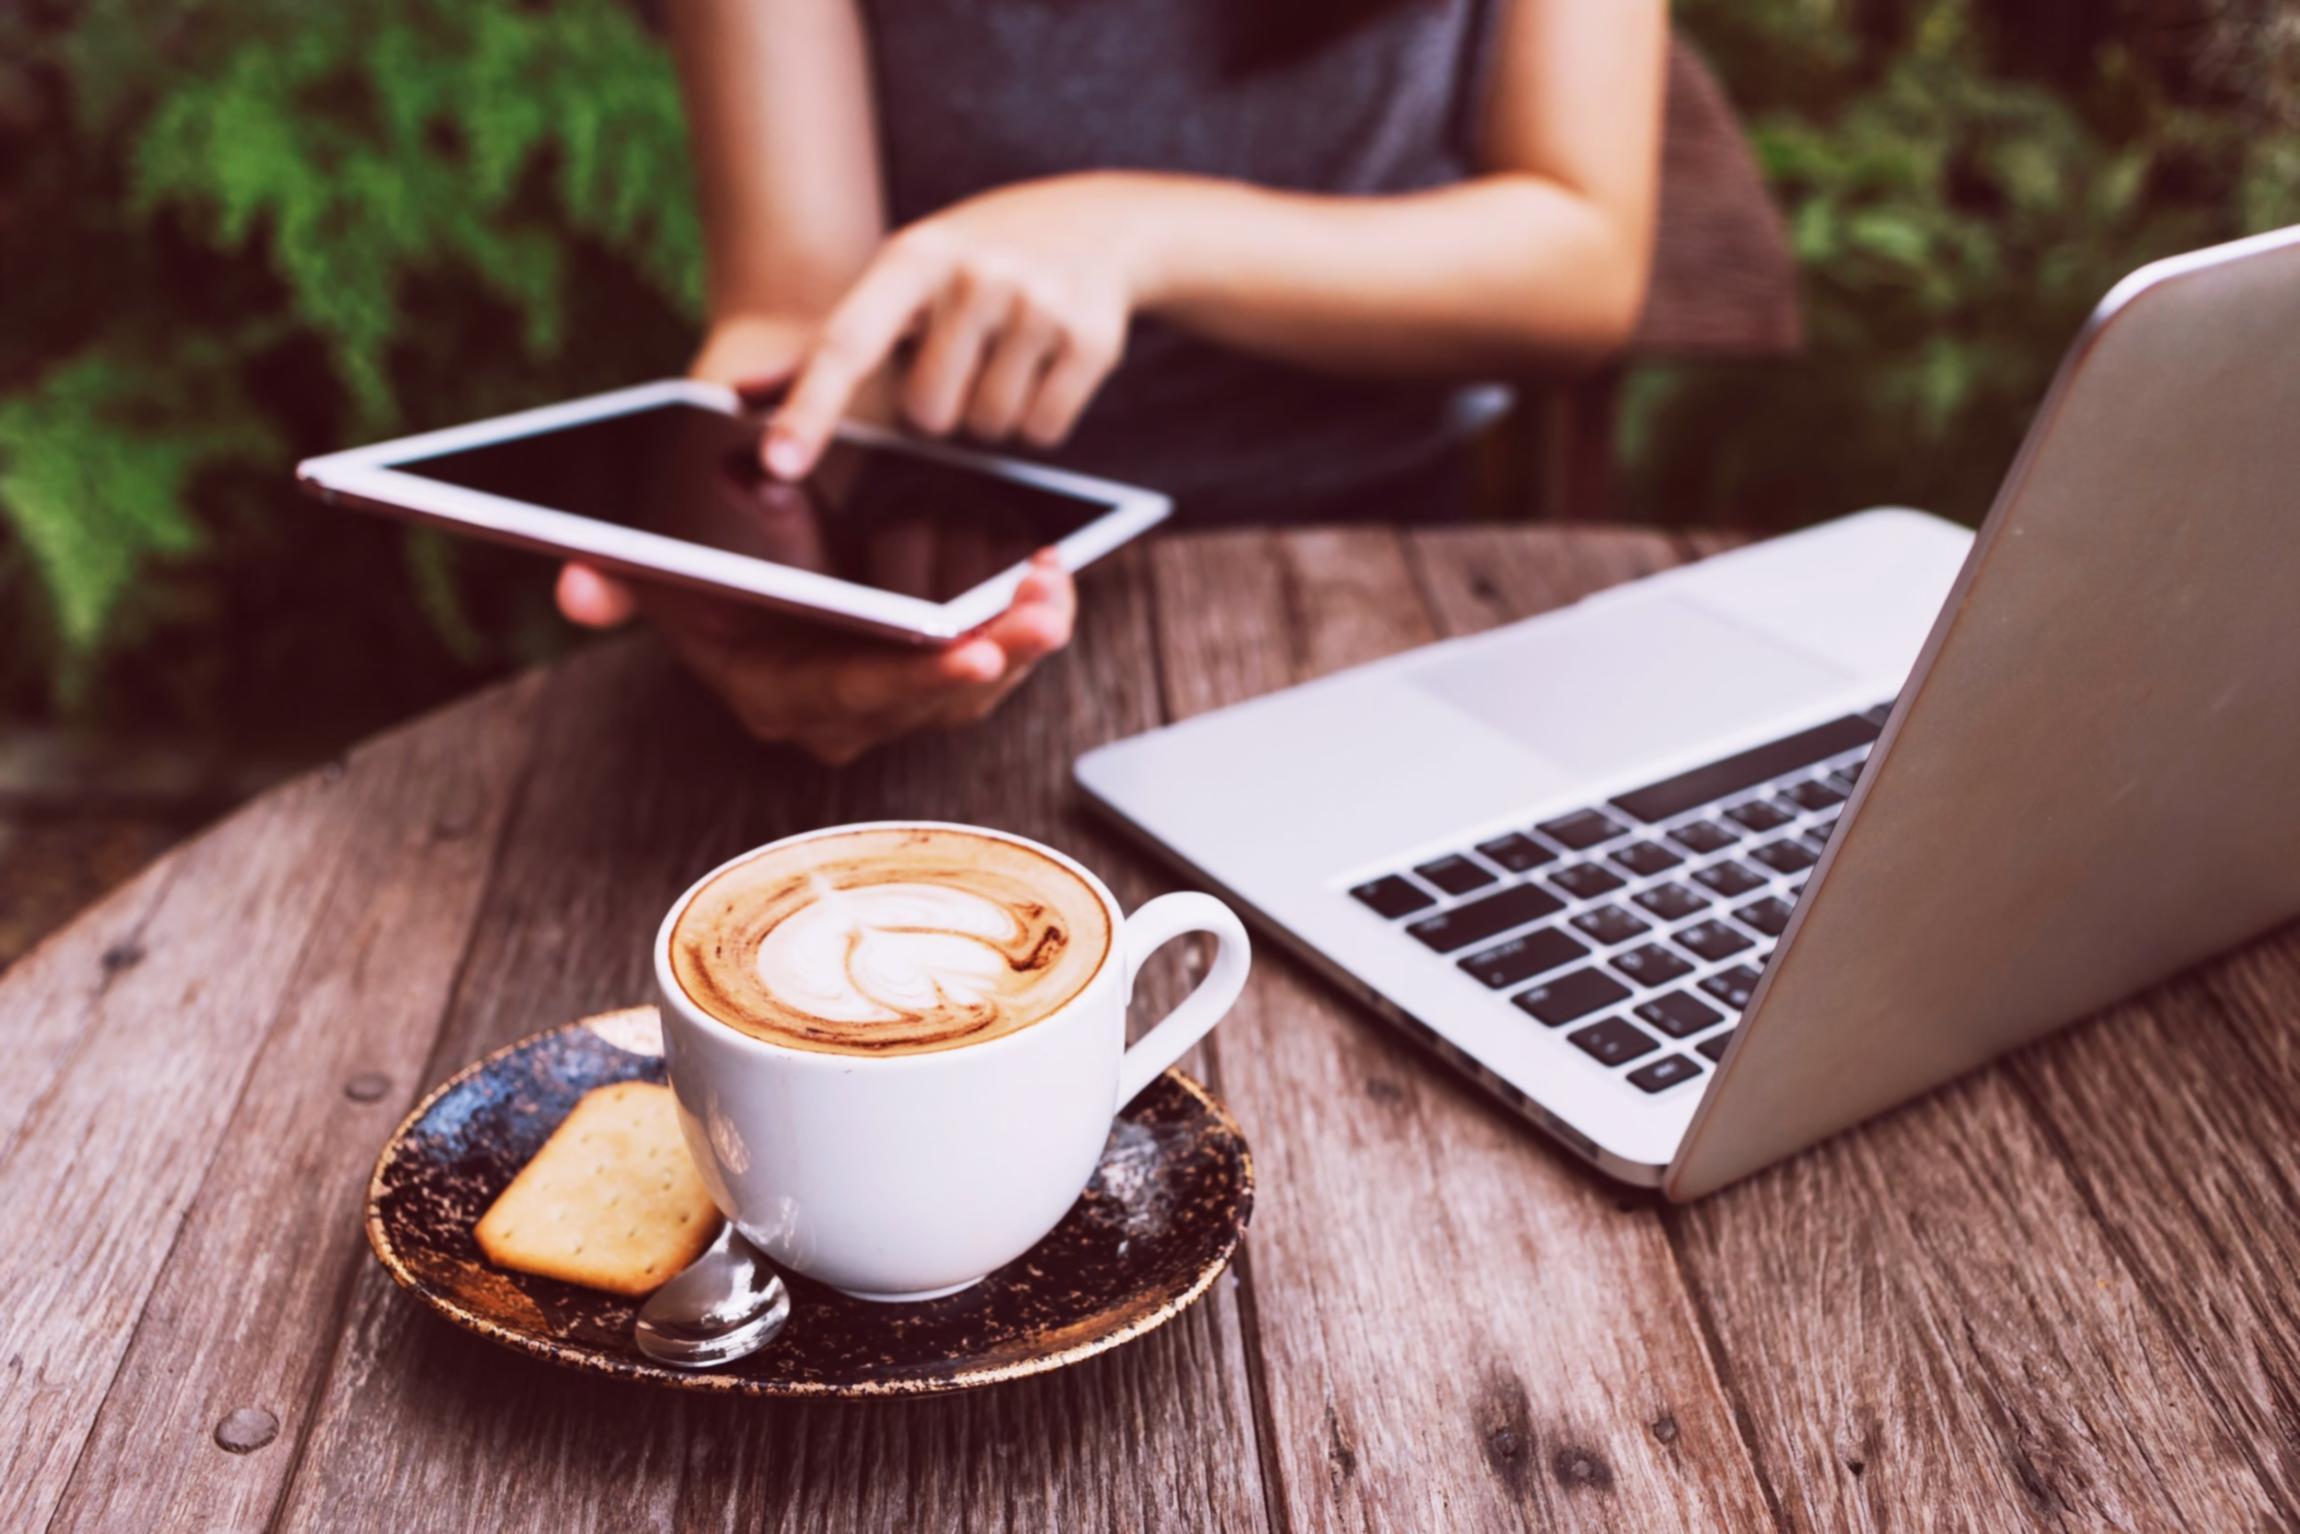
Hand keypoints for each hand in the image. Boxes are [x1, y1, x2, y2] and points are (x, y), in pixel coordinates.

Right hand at [555, 550, 1077, 764]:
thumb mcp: (658, 569)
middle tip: (1041, 612)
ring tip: (1057, 585)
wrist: (736, 566)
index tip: (972, 650)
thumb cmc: (702, 565)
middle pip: (932, 698)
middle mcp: (840, 715)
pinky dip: (1025, 624)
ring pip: (976, 688)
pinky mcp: (930, 678)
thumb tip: (573, 587)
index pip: (856, 694)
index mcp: (778, 694)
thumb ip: (620, 579)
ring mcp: (891, 704)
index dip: (915, 676)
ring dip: (1024, 639)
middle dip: (996, 656)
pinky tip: (1053, 576)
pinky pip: (991, 664)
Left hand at [763, 174, 1161, 478]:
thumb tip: (737, 396)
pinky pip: (1042, 432)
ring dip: (994, 411)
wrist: (1101, 222)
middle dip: (943, 403)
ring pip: (988, 428)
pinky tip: (1048, 364)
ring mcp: (1038, 304)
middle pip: (928, 414)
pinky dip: (1040, 417)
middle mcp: (974, 274)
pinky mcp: (1091, 339)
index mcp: (913, 257)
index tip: (779, 464)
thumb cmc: (976, 261)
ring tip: (1011, 353)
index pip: (847, 345)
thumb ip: (824, 344)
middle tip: (967, 353)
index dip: (811, 409)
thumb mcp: (905, 277)